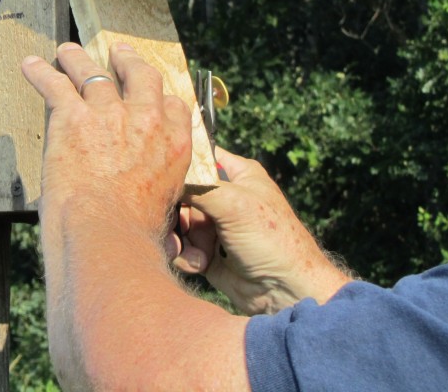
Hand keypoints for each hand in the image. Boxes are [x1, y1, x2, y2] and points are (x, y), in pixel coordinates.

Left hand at [21, 42, 191, 234]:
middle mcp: (145, 120)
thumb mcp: (165, 207)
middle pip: (139, 75)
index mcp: (174, 143)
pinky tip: (29, 66)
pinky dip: (40, 73)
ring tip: (67, 51)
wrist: (107, 233)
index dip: (160, 97)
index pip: (173, 105)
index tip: (150, 93)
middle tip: (118, 52)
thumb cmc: (134, 234)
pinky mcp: (72, 116)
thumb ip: (158, 190)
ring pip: (92, 73)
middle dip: (127, 61)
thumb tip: (151, 210)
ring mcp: (109, 113)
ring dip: (77, 59)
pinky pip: (54, 84)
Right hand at [168, 147, 352, 314]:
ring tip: (199, 254)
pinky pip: (181, 246)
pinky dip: (185, 255)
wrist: (285, 293)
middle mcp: (224, 195)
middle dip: (179, 213)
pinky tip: (201, 266)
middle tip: (187, 227)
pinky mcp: (206, 251)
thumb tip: (162, 178)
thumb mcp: (234, 204)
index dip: (180, 163)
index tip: (164, 176)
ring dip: (182, 238)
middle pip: (180, 192)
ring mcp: (214, 224)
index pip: (199, 154)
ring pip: (176, 221)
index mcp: (238, 173)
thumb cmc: (271, 241)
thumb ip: (196, 186)